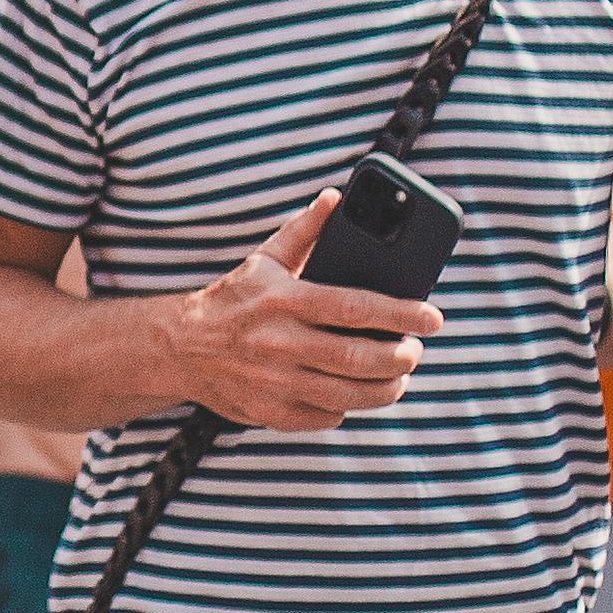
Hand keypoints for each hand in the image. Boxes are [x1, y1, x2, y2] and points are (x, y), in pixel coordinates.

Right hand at [165, 186, 433, 432]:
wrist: (180, 348)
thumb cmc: (233, 300)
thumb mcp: (264, 261)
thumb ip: (304, 231)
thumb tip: (336, 197)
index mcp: (282, 300)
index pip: (354, 307)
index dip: (400, 313)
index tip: (432, 317)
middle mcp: (278, 342)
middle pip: (358, 358)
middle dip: (401, 356)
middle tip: (415, 350)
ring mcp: (274, 382)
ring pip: (349, 394)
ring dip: (386, 387)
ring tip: (399, 374)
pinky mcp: (271, 413)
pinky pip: (327, 415)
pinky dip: (349, 405)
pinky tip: (355, 391)